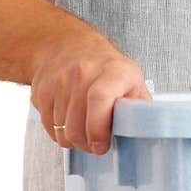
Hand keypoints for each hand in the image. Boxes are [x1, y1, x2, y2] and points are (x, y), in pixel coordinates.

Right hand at [31, 32, 151, 153]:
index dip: (98, 129)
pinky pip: (48, 126)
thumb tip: (149, 130)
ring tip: (84, 129)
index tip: (102, 144)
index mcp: (112, 72)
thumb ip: (140, 107)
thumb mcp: (133, 81)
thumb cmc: (106, 67)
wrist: (69, 45)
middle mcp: (83, 73)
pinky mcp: (41, 90)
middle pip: (76, 125)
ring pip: (61, 130)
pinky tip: (70, 120)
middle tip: (96, 143)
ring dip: (73, 138)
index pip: (100, 99)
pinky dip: (58, 131)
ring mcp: (59, 81)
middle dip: (87, 143)